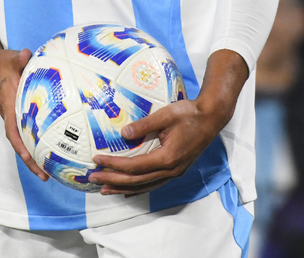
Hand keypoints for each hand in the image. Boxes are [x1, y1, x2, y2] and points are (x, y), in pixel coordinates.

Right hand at [0, 0, 48, 182]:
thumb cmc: (1, 63)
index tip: (29, 159)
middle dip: (30, 162)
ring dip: (34, 157)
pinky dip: (35, 143)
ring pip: (22, 141)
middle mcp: (9, 115)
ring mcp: (12, 116)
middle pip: (19, 144)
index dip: (20, 146)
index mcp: (8, 105)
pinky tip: (50, 149)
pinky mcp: (17, 115)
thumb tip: (26, 54)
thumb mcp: (10, 58)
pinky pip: (26, 133)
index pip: (12, 130)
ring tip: (50, 172)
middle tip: (46, 176)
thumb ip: (19, 59)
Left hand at [89, 97, 224, 195]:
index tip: (97, 160)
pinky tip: (127, 190)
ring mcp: (173, 173)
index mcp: (167, 158)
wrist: (211, 118)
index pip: (134, 166)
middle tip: (93, 179)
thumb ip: (144, 125)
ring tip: (104, 189)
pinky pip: (152, 184)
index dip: (114, 165)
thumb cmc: (189, 114)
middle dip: (113, 181)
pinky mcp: (175, 170)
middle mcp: (170, 170)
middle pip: (136, 181)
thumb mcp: (166, 115)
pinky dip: (137, 188)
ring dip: (123, 188)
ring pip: (144, 186)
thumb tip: (123, 134)